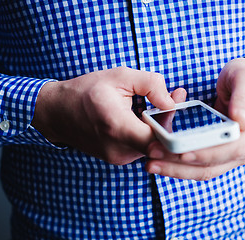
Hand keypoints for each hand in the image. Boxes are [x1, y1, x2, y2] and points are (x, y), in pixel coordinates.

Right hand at [32, 67, 175, 164]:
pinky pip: (143, 148)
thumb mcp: (119, 76)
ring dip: (160, 126)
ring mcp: (119, 157)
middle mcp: (119, 148)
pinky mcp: (119, 159)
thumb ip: (151, 84)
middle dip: (171, 119)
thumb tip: (173, 101)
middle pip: (160, 141)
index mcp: (117, 125)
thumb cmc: (87, 91)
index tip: (185, 114)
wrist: (58, 113)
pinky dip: (149, 133)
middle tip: (175, 96)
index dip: (176, 131)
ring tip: (152, 105)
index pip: (157, 140)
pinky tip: (142, 117)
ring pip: (153, 146)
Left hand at [146, 58, 244, 179]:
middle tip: (153, 159)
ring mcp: (235, 153)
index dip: (207, 152)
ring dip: (177, 169)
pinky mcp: (221, 154)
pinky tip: (161, 161)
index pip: (233, 148)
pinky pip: (201, 165)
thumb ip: (244, 96)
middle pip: (214, 164)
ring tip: (152, 164)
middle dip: (182, 164)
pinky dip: (180, 165)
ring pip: (205, 169)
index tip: (182, 152)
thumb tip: (242, 121)